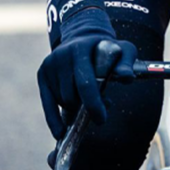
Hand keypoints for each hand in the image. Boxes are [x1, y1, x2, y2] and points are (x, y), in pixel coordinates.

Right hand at [37, 7, 136, 138]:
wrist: (84, 38)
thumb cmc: (107, 49)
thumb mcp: (122, 50)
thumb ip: (126, 64)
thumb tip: (127, 78)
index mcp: (81, 48)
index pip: (85, 83)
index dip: (93, 104)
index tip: (101, 119)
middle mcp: (62, 55)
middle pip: (71, 95)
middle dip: (84, 108)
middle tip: (98, 111)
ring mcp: (50, 64)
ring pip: (62, 100)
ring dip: (75, 108)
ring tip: (87, 100)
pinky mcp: (43, 73)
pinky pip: (47, 103)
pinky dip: (53, 119)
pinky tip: (60, 131)